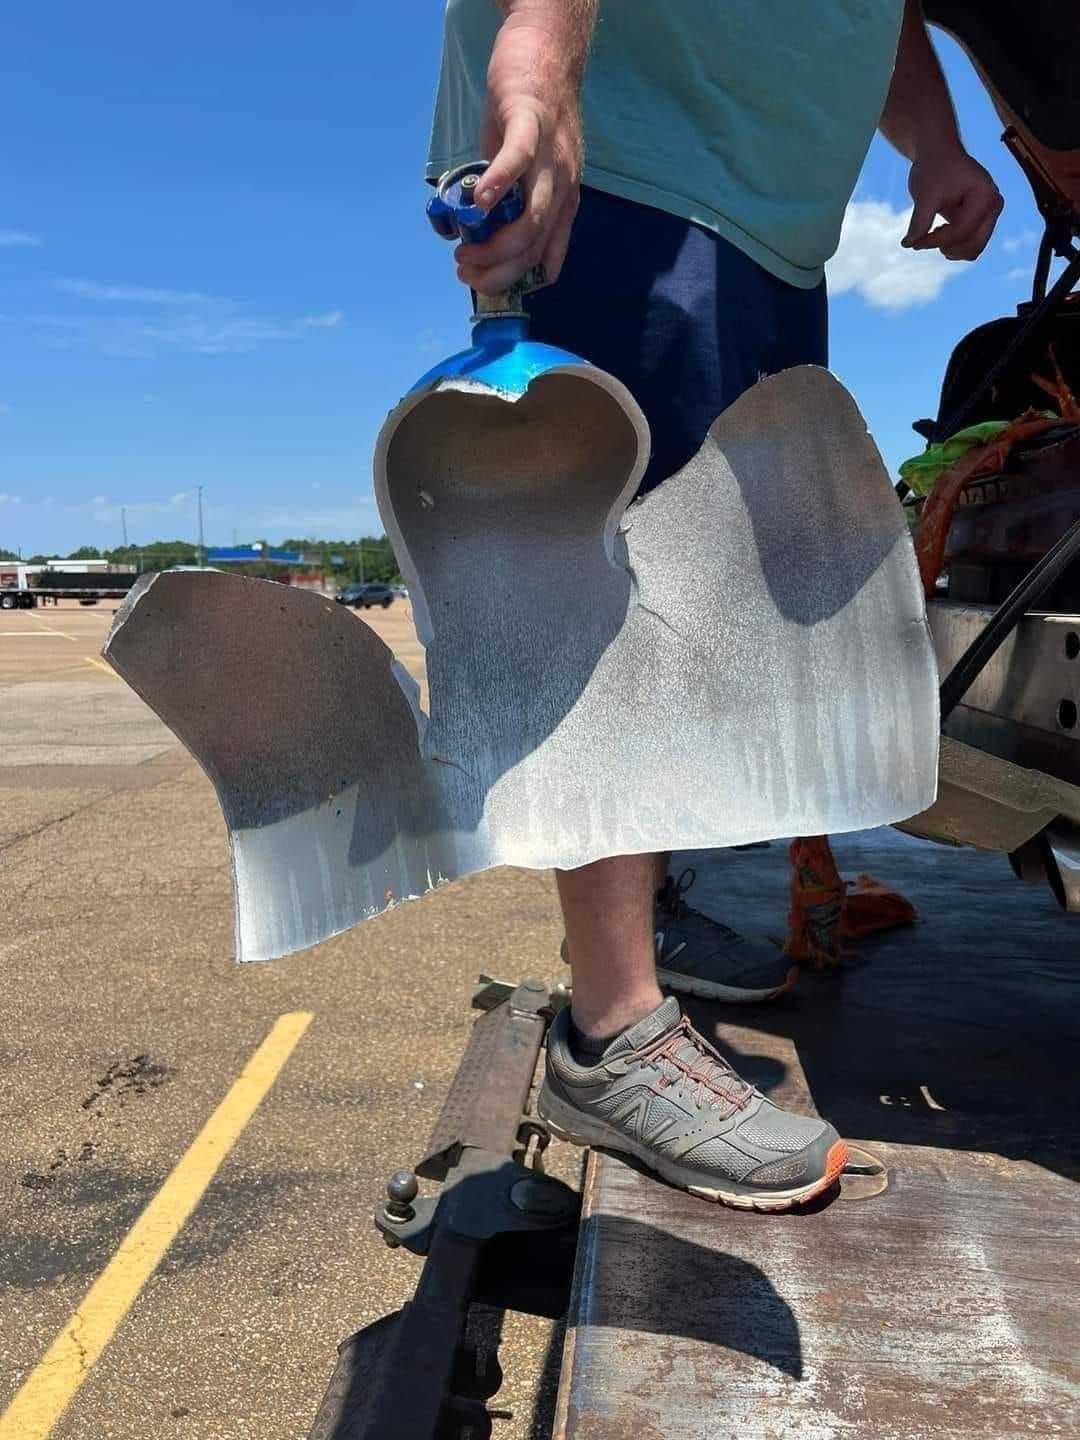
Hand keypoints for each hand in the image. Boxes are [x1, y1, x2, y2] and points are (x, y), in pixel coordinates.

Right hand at [454, 15, 584, 294]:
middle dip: (498, 271)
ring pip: (531, 218)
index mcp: (564, 201)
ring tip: (464, 253)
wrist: (546, 48)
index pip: (548, 260)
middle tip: (464, 273)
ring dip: (495, 245)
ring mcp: (550, 156)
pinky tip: (478, 203)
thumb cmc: (530, 110)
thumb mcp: (524, 167)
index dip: (514, 281)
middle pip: (534, 247)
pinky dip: (498, 185)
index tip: (483, 283)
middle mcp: (564, 185)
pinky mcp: (531, 121)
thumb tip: (476, 227)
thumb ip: (506, 197)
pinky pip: (518, 160)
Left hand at [902, 146, 1002, 260]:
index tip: (913, 242)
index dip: (935, 241)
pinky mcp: (979, 221)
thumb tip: (908, 245)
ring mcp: (988, 215)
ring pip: (972, 250)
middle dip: (945, 247)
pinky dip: (950, 246)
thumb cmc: (933, 168)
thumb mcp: (924, 194)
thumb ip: (919, 221)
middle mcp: (993, 206)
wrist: (939, 155)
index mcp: (986, 196)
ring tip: (928, 235)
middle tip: (920, 241)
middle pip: (973, 246)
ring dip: (948, 249)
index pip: (962, 231)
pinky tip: (935, 232)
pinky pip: (967, 246)